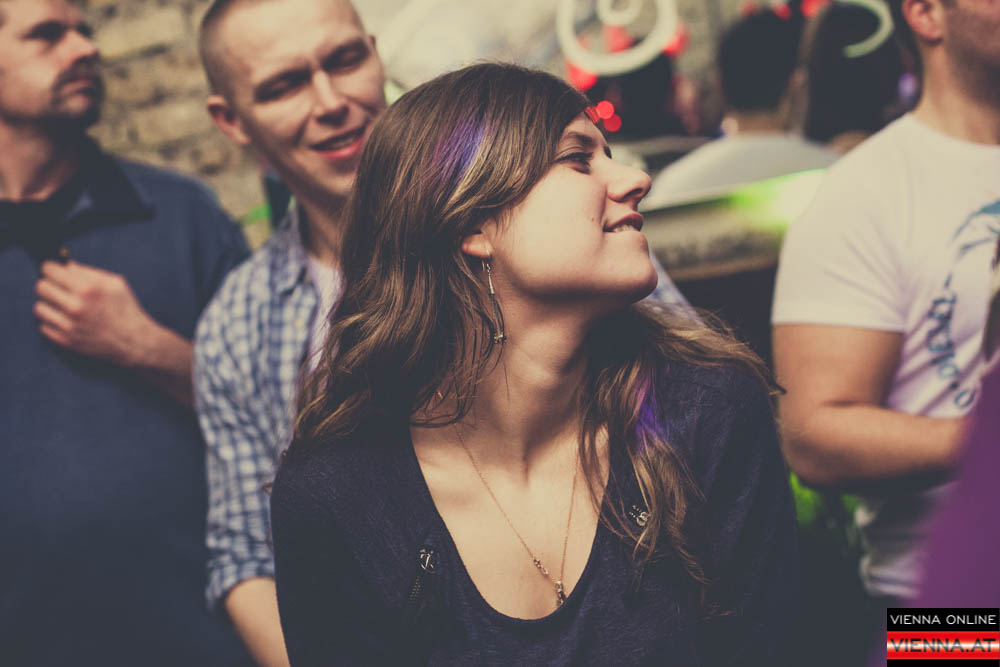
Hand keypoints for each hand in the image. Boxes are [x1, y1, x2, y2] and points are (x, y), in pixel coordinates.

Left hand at [34, 260, 154, 366]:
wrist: (133, 341)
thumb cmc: (126, 309)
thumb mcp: (115, 283)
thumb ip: (88, 272)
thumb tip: (65, 265)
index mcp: (88, 289)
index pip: (50, 270)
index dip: (51, 268)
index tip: (54, 271)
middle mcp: (75, 306)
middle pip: (40, 287)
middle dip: (49, 284)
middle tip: (59, 288)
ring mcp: (69, 325)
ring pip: (39, 307)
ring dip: (49, 304)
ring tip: (63, 306)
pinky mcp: (65, 340)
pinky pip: (43, 326)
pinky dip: (53, 322)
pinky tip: (67, 320)